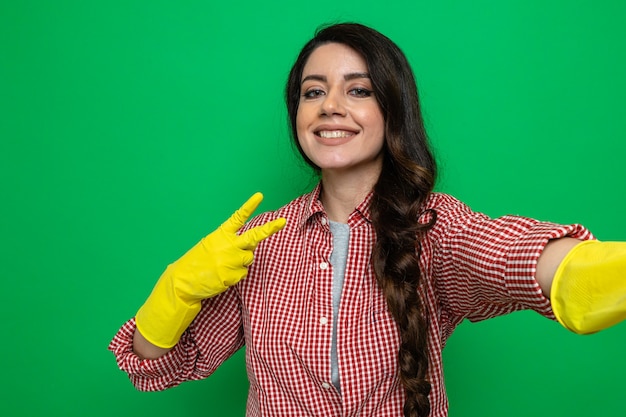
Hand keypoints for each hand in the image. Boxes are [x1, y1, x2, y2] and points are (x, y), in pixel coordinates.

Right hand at [135, 192, 285, 347]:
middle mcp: (228, 245)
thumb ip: (231, 244)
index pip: (237, 217)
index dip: (249, 206)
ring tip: (223, 266)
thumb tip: (250, 249)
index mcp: (220, 235)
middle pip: (254, 236)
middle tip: (283, 222)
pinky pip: (243, 274)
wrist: (182, 281)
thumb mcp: (210, 246)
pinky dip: (235, 276)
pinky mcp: (231, 275)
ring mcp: (230, 260)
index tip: (260, 196)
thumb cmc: (197, 262)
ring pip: (249, 258)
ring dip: (241, 262)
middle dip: (269, 229)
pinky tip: (222, 276)